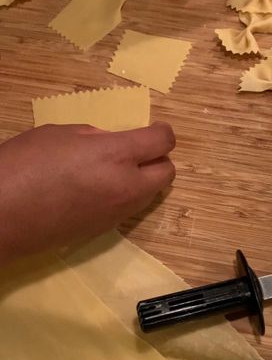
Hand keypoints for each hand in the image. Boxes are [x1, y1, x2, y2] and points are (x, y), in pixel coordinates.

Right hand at [0, 122, 174, 264]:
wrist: (4, 217)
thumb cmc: (23, 166)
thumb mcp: (58, 135)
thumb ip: (93, 137)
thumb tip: (110, 143)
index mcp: (116, 155)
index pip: (162, 142)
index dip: (162, 132)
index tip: (154, 129)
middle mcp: (126, 186)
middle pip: (167, 172)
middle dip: (159, 159)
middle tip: (137, 150)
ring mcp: (118, 212)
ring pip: (151, 194)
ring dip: (144, 179)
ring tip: (116, 170)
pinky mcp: (106, 230)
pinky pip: (130, 209)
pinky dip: (126, 196)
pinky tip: (100, 190)